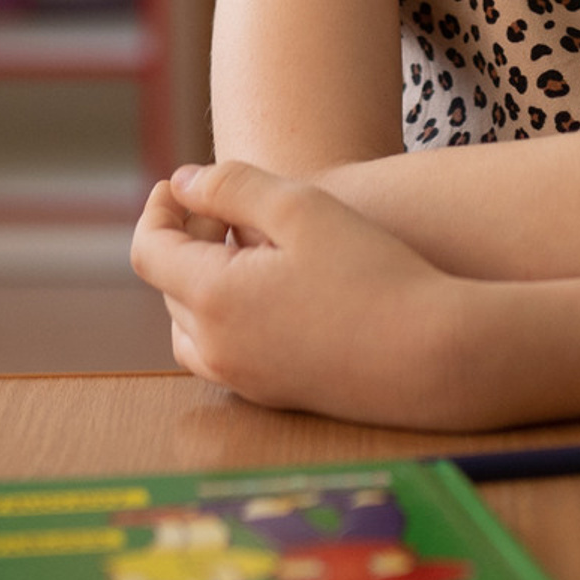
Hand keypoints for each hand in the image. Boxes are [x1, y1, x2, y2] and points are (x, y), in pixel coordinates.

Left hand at [130, 158, 478, 426]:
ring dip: (202, 280)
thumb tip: (181, 184)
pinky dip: (227, 313)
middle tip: (229, 207)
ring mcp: (243, 379)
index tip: (180, 184)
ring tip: (249, 246)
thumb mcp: (301, 207)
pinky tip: (277, 287)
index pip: (148, 251)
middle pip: (169, 285)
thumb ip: (232, 187)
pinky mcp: (272, 395)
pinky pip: (223, 351)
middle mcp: (216, 348)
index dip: (158, 209)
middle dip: (186, 238)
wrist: (431, 355)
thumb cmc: (370, 271)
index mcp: (213, 299)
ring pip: (190, 325)